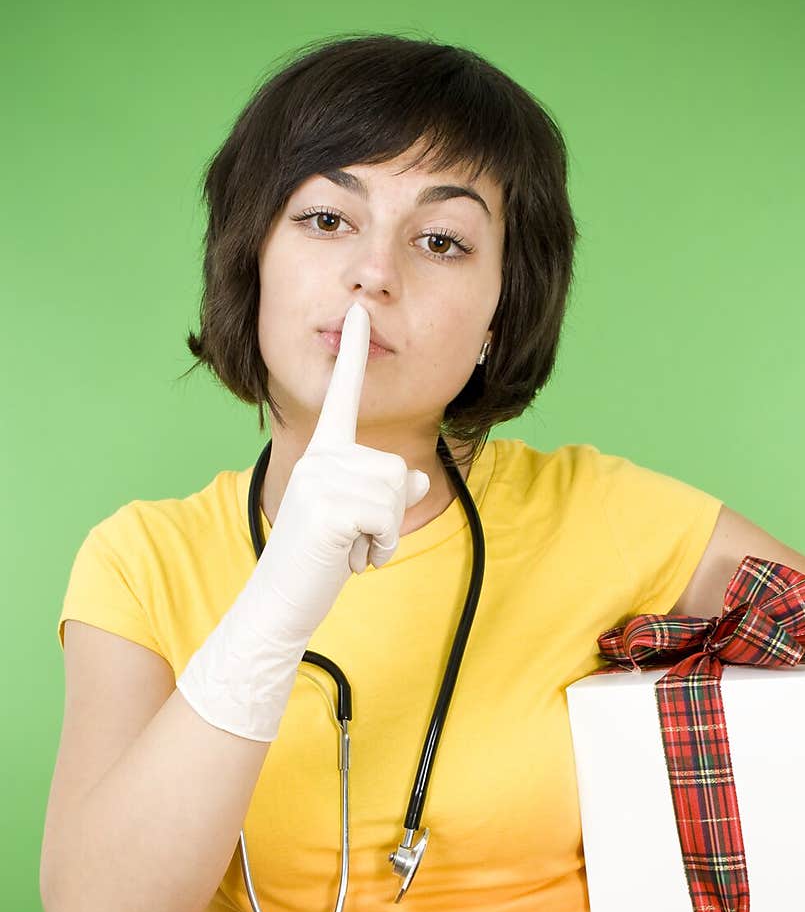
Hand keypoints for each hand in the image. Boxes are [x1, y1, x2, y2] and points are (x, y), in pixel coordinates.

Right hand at [176, 300, 430, 741]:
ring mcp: (320, 479)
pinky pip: (386, 518)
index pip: (341, 398)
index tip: (357, 310)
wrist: (281, 601)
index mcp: (322, 454)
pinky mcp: (328, 507)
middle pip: (395, 468)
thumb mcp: (359, 521)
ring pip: (395, 492)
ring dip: (384, 534)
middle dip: (389, 516)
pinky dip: (378, 548)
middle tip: (351, 542)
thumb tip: (417, 477)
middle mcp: (318, 458)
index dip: (352, 355)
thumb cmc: (318, 562)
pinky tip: (348, 560)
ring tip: (348, 549)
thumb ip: (388, 493)